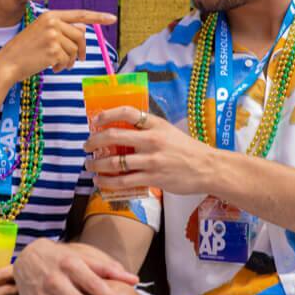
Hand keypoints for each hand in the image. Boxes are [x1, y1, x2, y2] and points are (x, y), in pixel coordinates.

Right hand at [0, 9, 115, 78]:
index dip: (98, 17)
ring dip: (70, 60)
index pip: (80, 14)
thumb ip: (62, 30)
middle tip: (78, 60)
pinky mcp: (53, 50)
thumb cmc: (25, 50)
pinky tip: (51, 67)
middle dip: (81, 50)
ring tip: (58, 64)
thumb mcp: (42, 33)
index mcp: (51, 16)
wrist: (7, 63)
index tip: (112, 18)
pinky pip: (67, 60)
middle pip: (81, 35)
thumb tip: (83, 31)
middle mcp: (53, 23)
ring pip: (75, 50)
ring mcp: (53, 36)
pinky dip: (61, 67)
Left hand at [84, 107, 215, 195]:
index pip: (128, 112)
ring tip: (90, 165)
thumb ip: (148, 129)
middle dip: (94, 141)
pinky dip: (108, 182)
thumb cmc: (187, 149)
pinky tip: (101, 181)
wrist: (207, 168)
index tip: (96, 120)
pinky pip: (124, 181)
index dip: (107, 114)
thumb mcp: (169, 131)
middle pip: (114, 136)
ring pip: (115, 162)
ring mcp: (151, 160)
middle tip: (86, 145)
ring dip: (97, 164)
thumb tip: (122, 131)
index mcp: (156, 124)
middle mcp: (152, 140)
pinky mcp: (153, 178)